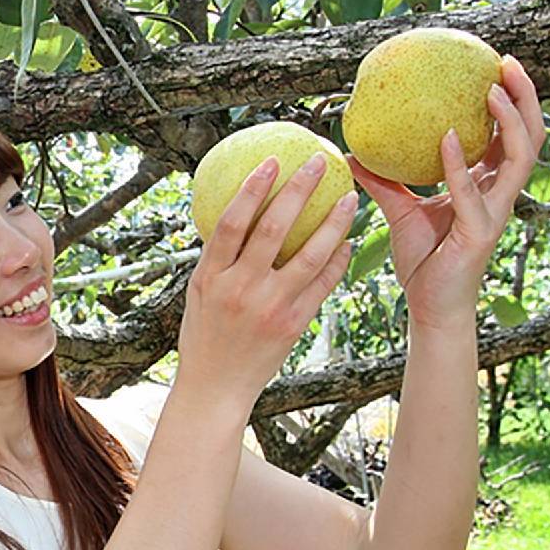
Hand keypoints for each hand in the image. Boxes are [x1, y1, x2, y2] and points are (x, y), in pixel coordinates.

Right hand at [180, 153, 357, 409]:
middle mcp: (240, 288)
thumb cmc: (205, 337)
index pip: (232, 222)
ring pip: (308, 254)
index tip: (272, 162)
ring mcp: (268, 307)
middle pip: (273, 228)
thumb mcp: (198, 294)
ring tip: (350, 198)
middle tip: (317, 163)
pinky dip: (337, 260)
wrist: (216, 388)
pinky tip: (348, 241)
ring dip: (333, 222)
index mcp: (211, 277)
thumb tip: (237, 216)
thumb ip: (217, 259)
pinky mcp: (292, 323)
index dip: (253, 188)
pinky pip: (322, 284)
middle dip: (298, 190)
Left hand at [349, 55, 545, 329]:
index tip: (497, 64)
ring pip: (522, 157)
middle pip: (531, 135)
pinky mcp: (480, 232)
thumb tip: (350, 151)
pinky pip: (473, 192)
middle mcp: (500, 194)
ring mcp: (495, 212)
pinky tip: (447, 138)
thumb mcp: (399, 210)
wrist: (428, 305)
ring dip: (510, 120)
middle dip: (527, 97)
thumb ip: (383, 180)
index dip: (513, 99)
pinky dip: (460, 163)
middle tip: (506, 63)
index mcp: (487, 185)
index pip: (511, 134)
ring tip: (490, 90)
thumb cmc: (422, 259)